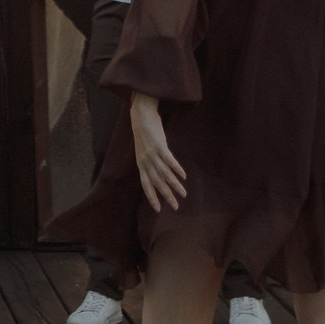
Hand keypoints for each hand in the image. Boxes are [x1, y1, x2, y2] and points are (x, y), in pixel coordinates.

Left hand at [127, 93, 185, 211]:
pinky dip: (176, 169)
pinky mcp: (160, 146)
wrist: (140, 115)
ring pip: (165, 174)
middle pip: (157, 183)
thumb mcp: (143, 150)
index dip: (152, 197)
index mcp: (141, 164)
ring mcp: (152, 154)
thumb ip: (149, 162)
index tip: (158, 210)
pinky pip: (169, 160)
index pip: (146, 185)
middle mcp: (146, 161)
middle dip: (167, 196)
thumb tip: (158, 172)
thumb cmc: (143, 133)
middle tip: (176, 207)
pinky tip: (183, 176)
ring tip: (184, 194)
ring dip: (175, 185)